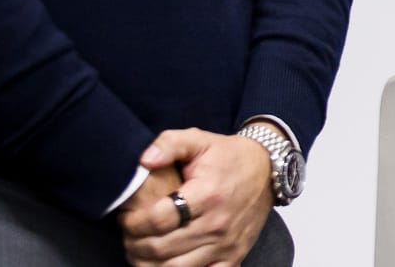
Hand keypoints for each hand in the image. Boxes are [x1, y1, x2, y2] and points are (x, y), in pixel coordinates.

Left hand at [122, 128, 273, 266]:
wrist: (268, 170)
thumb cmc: (228, 156)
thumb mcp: (199, 139)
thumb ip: (169, 144)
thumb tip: (144, 161)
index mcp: (207, 194)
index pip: (159, 218)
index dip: (134, 222)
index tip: (125, 217)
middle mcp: (217, 223)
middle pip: (162, 248)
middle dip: (135, 245)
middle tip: (128, 236)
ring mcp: (226, 244)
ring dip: (149, 264)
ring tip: (140, 251)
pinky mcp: (234, 256)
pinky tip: (166, 264)